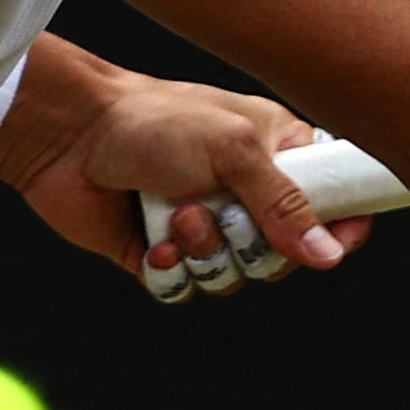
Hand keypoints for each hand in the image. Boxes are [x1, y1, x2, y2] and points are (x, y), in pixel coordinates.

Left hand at [0, 70, 369, 294]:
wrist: (69, 135)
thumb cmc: (153, 120)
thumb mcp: (233, 149)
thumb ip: (285, 204)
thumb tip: (330, 256)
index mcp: (277, 153)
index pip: (334, 201)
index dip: (340, 227)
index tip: (336, 243)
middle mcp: (245, 192)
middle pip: (286, 257)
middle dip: (253, 245)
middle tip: (224, 213)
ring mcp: (204, 224)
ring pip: (235, 278)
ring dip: (206, 253)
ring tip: (176, 214)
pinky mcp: (163, 253)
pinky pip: (187, 290)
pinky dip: (171, 271)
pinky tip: (153, 240)